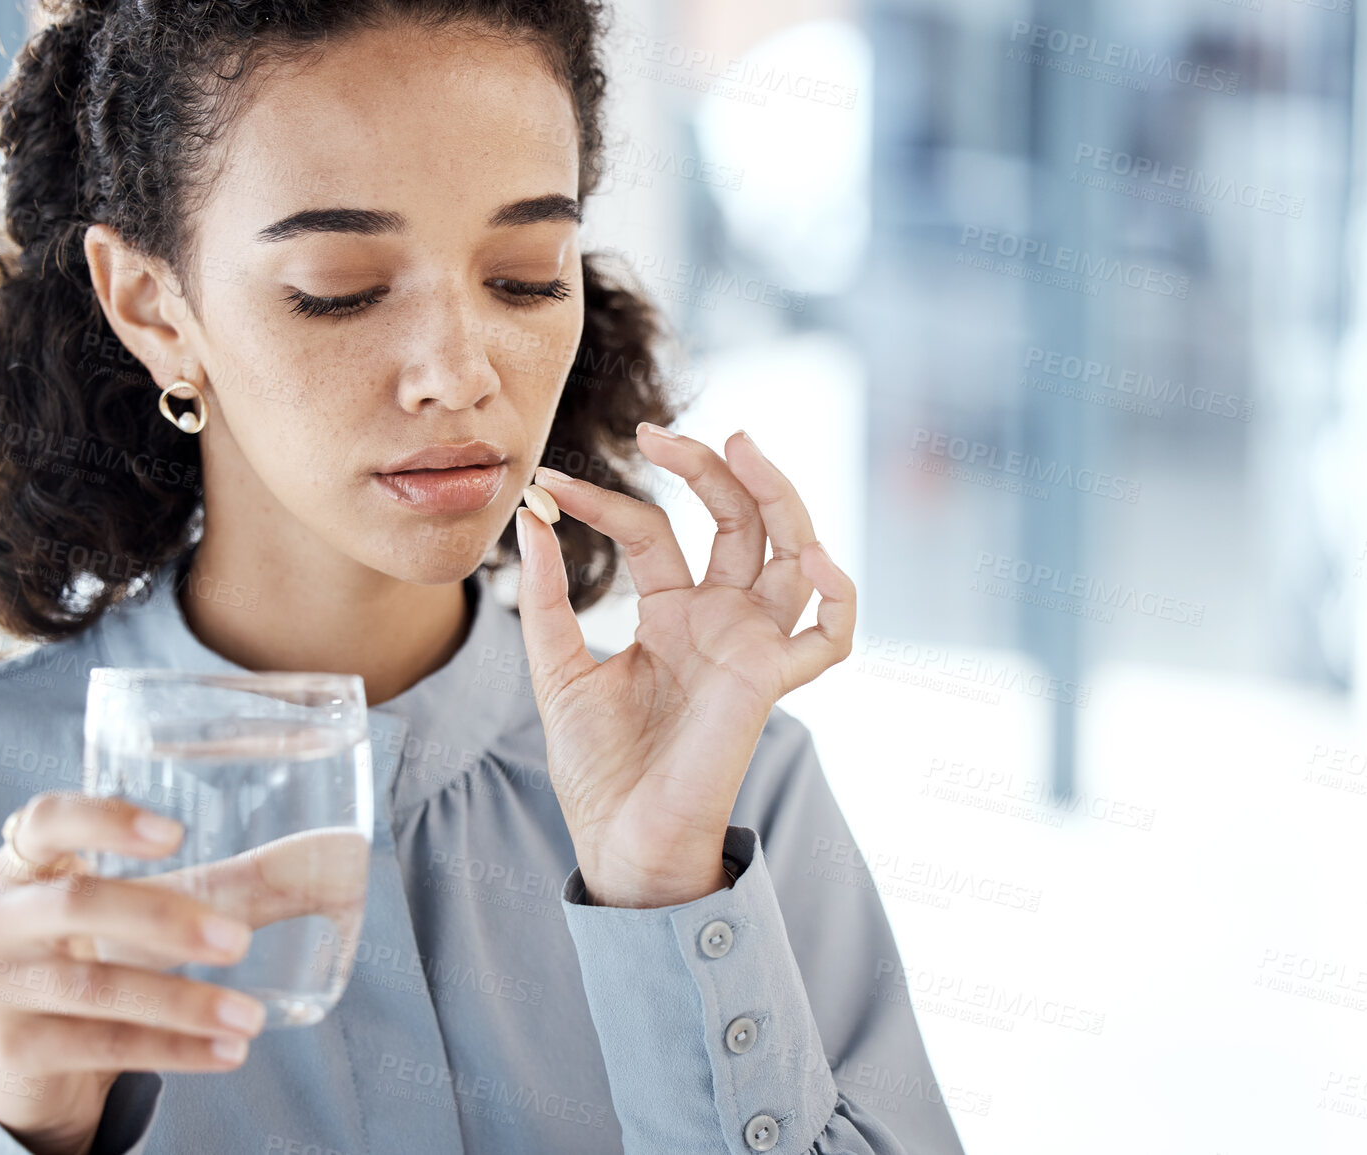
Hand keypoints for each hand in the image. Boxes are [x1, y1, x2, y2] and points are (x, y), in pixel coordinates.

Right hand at [0, 792, 265, 1154]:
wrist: (47, 1056)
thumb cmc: (107, 951)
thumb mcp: (161, 910)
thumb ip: (233, 884)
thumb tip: (337, 852)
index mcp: (29, 862)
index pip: (44, 819)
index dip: (102, 819)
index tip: (175, 834)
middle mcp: (0, 916)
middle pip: (76, 903)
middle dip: (163, 919)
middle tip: (238, 940)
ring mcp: (0, 985)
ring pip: (94, 986)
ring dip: (181, 1002)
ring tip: (250, 1016)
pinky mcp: (15, 1049)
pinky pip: (100, 1045)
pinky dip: (170, 1050)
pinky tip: (225, 1051)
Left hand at [514, 423, 855, 908]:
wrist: (617, 839)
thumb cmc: (595, 766)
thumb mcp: (557, 668)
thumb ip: (546, 597)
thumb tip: (529, 516)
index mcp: (673, 613)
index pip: (654, 531)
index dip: (605, 501)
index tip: (547, 484)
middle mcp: (720, 620)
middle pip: (741, 521)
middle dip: (712, 469)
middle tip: (661, 432)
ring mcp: (750, 646)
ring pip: (794, 553)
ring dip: (780, 496)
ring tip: (741, 446)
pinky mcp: (769, 683)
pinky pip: (829, 638)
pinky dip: (837, 597)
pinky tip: (812, 557)